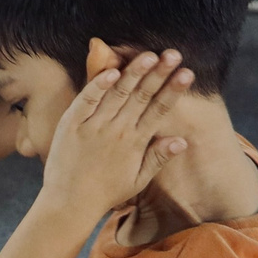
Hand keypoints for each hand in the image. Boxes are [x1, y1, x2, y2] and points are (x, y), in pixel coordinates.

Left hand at [38, 48, 193, 218]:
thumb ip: (159, 157)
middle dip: (159, 73)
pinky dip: (98, 85)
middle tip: (174, 54)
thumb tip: (182, 140)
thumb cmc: (105, 192)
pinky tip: (111, 70)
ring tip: (149, 55)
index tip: (188, 73)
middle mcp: (117, 131)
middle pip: (142, 96)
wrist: (69, 203)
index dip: (174, 90)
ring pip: (117, 93)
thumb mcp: (138, 179)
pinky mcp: (71, 125)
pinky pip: (86, 100)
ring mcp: (94, 126)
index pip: (160, 110)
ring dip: (134, 73)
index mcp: (136, 142)